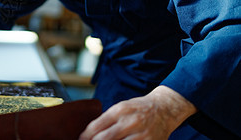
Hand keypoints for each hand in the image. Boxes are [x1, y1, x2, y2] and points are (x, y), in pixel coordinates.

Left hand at [79, 86, 196, 139]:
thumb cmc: (138, 109)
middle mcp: (130, 122)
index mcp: (120, 110)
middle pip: (104, 139)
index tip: (81, 139)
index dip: (85, 136)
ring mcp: (141, 135)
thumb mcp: (121, 107)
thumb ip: (106, 119)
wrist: (164, 110)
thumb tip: (89, 133)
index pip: (96, 126)